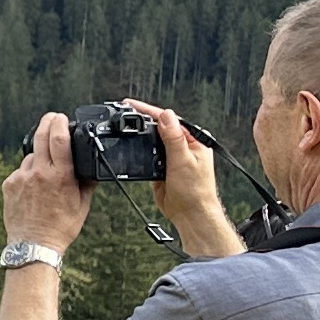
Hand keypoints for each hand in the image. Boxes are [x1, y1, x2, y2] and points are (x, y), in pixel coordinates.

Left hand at [0, 112, 91, 254]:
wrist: (34, 244)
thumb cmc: (61, 227)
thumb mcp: (82, 204)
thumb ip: (86, 181)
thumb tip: (91, 165)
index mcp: (60, 177)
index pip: (59, 139)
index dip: (60, 123)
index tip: (62, 117)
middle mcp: (39, 174)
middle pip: (41, 136)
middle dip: (47, 122)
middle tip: (52, 118)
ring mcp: (21, 178)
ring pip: (31, 157)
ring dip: (39, 158)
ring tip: (46, 176)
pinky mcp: (9, 184)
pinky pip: (21, 171)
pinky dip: (28, 174)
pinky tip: (34, 189)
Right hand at [140, 98, 235, 255]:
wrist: (190, 215)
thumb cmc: (196, 192)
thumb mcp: (183, 161)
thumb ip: (174, 138)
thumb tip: (166, 116)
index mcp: (193, 141)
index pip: (169, 119)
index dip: (148, 111)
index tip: (131, 105)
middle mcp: (183, 146)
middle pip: (159, 127)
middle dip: (142, 119)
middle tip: (123, 112)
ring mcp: (172, 157)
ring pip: (153, 140)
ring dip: (140, 135)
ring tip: (125, 125)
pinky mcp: (162, 168)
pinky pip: (148, 155)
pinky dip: (140, 151)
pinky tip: (133, 148)